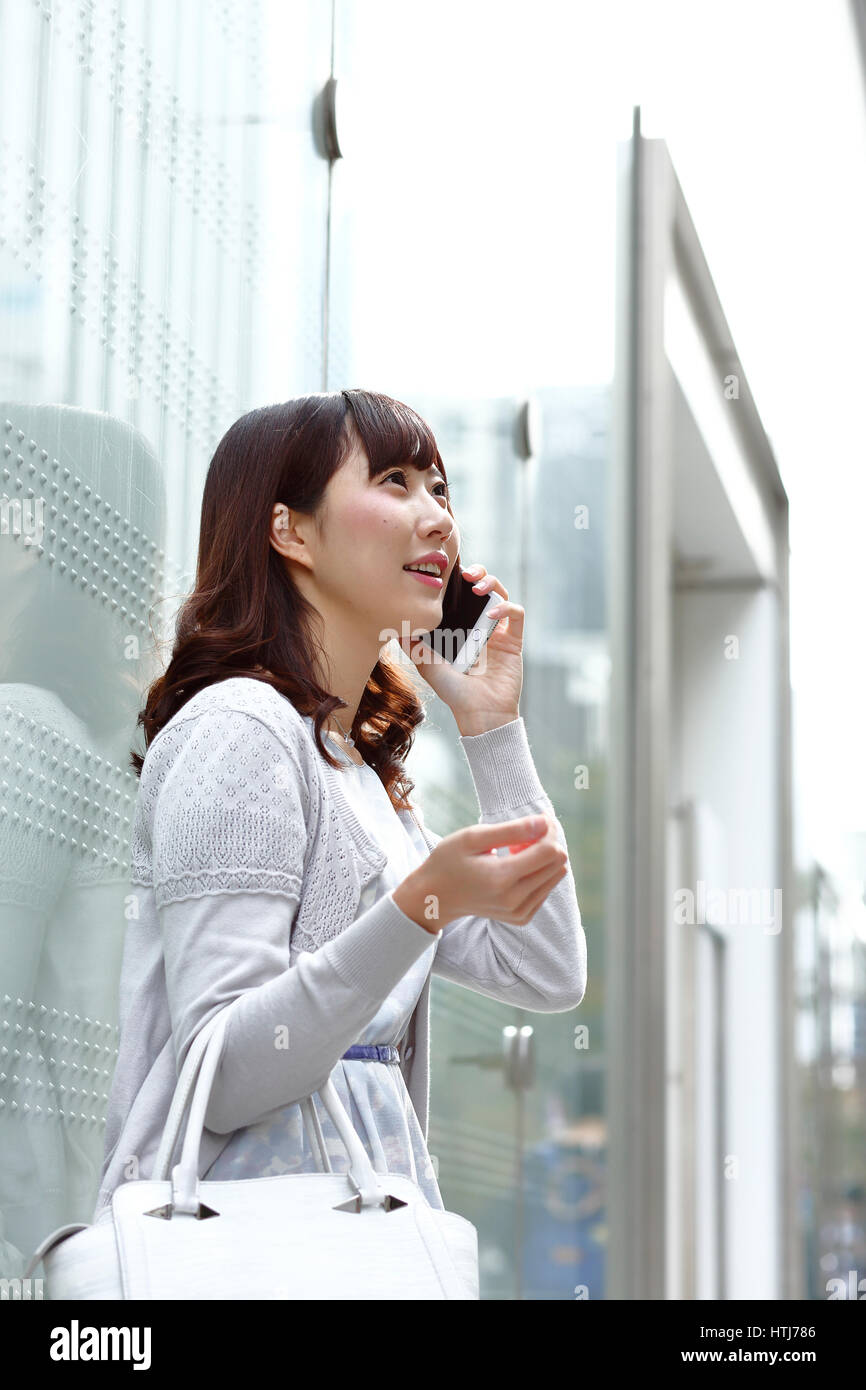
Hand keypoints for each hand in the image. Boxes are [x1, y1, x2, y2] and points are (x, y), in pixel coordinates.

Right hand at [392, 813, 567, 930]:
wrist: (435, 896)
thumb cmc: (449, 861)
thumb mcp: (473, 837)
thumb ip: (511, 830)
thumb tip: (545, 823)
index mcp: (501, 879)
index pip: (549, 852)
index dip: (550, 830)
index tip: (539, 817)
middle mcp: (514, 900)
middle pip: (557, 863)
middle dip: (546, 842)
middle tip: (522, 834)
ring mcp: (519, 912)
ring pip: (555, 875)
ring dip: (542, 857)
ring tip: (514, 851)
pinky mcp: (521, 917)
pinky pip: (546, 888)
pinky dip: (537, 872)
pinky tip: (514, 867)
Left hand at [397, 562, 523, 733]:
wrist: (480, 715)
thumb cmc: (455, 694)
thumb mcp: (428, 666)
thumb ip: (414, 646)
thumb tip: (394, 627)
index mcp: (461, 628)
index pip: (461, 595)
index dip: (457, 580)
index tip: (446, 571)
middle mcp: (480, 626)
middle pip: (483, 588)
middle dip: (478, 573)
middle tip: (467, 572)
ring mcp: (498, 632)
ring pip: (501, 594)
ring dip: (492, 583)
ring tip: (478, 586)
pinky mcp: (514, 640)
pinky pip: (516, 614)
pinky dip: (505, 607)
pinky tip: (491, 613)